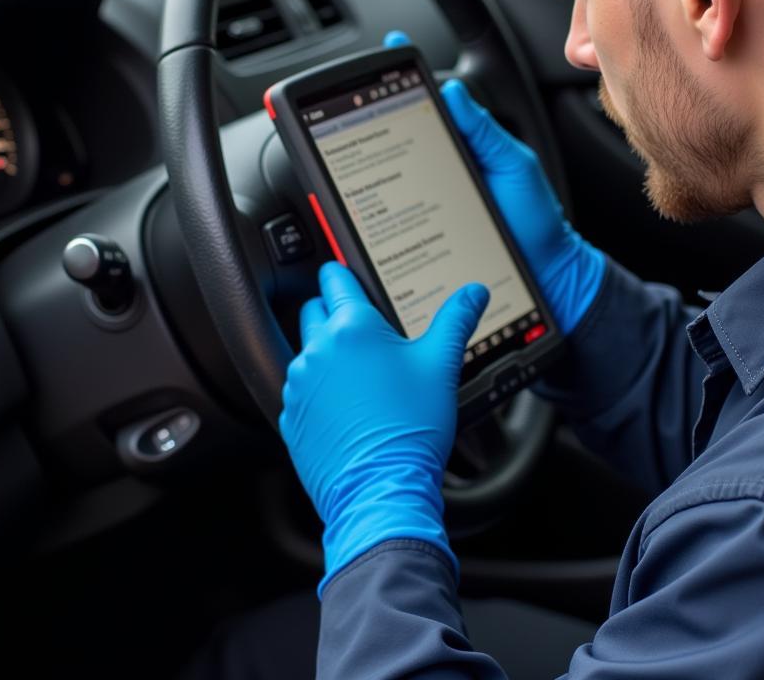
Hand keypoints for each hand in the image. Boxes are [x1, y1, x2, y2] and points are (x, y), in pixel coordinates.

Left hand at [280, 262, 488, 593]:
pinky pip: (300, 390)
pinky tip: (347, 408)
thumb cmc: (411, 428)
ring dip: (327, 356)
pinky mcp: (290, 415)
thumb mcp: (441, 365)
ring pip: (308, 352)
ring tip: (362, 379)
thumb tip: (473, 292)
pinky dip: (318, 392)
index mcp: (351, 326)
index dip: (342, 273)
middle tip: (365, 333)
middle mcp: (317, 348)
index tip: (346, 275)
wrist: (381, 491)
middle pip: (314, 311)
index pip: (334, 278)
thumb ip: (456, 320)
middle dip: (334, 314)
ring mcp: (298, 383)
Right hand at [383, 30, 604, 332]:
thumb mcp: (514, 164)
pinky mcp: (420, 231)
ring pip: (389, 175)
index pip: (430, 104)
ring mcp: (427, 198)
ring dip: (369, 162)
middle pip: (398, 137)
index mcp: (464, 144)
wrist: (544, 269)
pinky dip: (377, 207)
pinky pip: (394, 215)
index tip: (393, 48)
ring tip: (354, 139)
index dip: (409, 77)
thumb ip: (485, 130)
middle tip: (358, 95)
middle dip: (374, 114)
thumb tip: (453, 93)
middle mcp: (440, 167)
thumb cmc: (534, 216)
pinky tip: (366, 200)